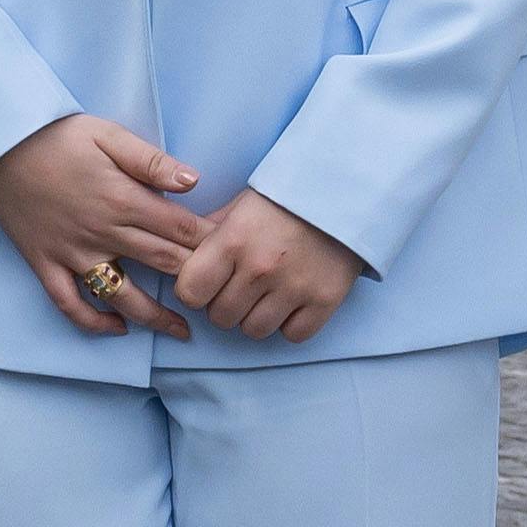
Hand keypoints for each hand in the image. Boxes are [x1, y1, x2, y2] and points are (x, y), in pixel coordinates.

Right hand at [0, 112, 206, 335]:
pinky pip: (70, 303)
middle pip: (162, 264)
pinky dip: (93, 321)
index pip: (181, 229)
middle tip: (224, 297)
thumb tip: (194, 181)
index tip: (236, 254)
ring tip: (182, 333)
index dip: (212, 243)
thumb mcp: (106, 135)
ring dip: (155, 317)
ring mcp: (72, 254)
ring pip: (122, 295)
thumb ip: (151, 161)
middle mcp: (101, 233)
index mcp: (122, 199)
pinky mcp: (46, 264)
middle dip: (197, 281)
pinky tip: (117, 328)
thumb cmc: (55, 137)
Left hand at [170, 185, 362, 342]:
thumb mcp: (241, 205)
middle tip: (241, 287)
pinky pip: (293, 335)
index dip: (195, 291)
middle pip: (221, 317)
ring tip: (266, 295)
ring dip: (255, 317)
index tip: (207, 282)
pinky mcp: (324, 301)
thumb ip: (210, 233)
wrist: (345, 191)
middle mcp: (260, 268)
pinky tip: (292, 302)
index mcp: (233, 241)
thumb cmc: (286, 196)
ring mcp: (294, 287)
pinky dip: (290, 324)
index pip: (190, 293)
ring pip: (254, 330)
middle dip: (225, 305)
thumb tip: (181, 253)